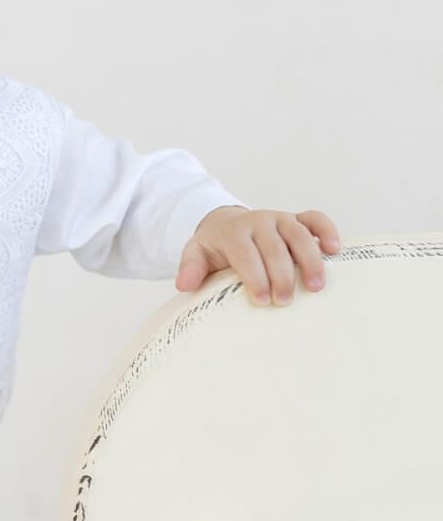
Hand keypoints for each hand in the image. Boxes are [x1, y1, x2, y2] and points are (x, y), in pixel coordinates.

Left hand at [175, 206, 342, 304]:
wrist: (226, 225)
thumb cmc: (214, 248)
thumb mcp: (196, 255)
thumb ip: (190, 268)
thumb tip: (184, 285)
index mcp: (233, 232)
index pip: (246, 255)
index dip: (255, 277)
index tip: (262, 301)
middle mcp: (258, 221)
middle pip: (274, 248)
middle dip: (281, 276)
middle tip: (284, 302)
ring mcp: (280, 218)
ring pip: (299, 234)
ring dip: (309, 260)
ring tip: (316, 287)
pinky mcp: (297, 218)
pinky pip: (316, 219)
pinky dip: (327, 231)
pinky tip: (335, 251)